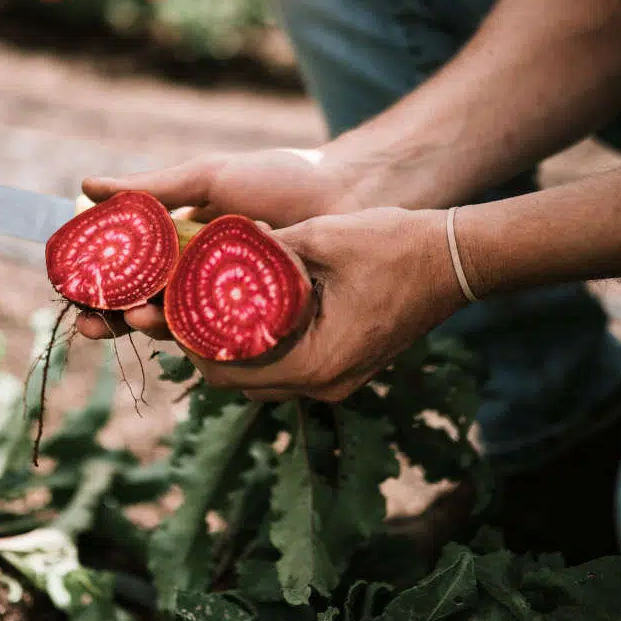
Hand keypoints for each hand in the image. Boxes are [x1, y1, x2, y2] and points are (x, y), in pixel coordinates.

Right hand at [76, 147, 354, 341]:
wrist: (345, 193)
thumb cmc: (278, 180)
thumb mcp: (207, 179)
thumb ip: (151, 188)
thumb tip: (85, 185)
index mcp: (179, 242)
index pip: (126, 268)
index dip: (97, 282)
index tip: (72, 288)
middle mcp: (198, 275)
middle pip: (143, 303)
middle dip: (113, 317)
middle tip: (92, 323)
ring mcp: (226, 301)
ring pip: (176, 324)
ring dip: (149, 328)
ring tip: (137, 321)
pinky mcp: (257, 322)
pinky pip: (219, 337)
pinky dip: (195, 340)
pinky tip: (181, 337)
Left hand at [186, 207, 466, 402]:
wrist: (454, 259)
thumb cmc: (394, 245)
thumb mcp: (319, 237)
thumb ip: (263, 250)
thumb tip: (210, 244)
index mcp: (316, 361)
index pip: (228, 371)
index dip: (189, 342)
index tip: (165, 310)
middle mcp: (324, 383)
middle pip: (239, 382)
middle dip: (202, 348)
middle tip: (176, 309)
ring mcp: (337, 380)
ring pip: (261, 379)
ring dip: (230, 350)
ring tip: (203, 310)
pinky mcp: (344, 368)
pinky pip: (287, 368)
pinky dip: (260, 348)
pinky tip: (246, 314)